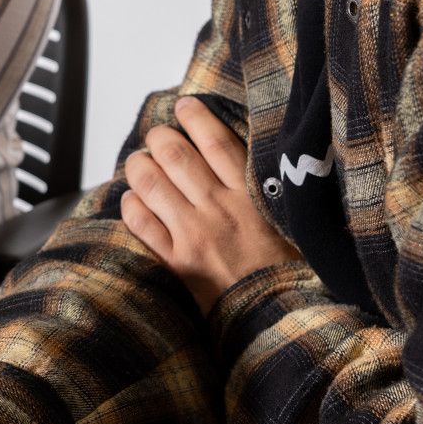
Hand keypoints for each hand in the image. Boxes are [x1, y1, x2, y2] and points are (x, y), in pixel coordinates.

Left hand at [120, 96, 298, 312]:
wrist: (279, 317)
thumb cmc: (289, 271)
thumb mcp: (290, 221)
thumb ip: (267, 191)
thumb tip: (244, 160)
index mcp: (251, 196)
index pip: (217, 142)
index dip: (196, 118)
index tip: (185, 106)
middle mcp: (218, 210)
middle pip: (176, 156)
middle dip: (160, 137)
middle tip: (158, 135)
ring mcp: (194, 235)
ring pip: (152, 184)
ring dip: (139, 166)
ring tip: (139, 161)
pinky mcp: (177, 263)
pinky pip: (142, 224)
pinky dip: (132, 205)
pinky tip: (133, 199)